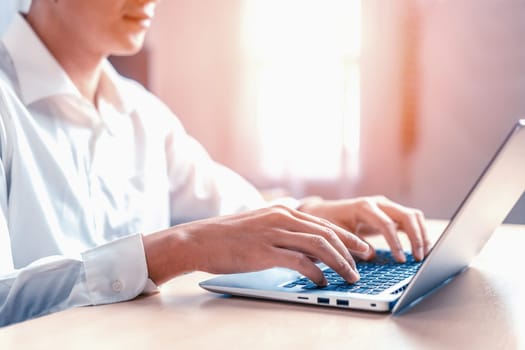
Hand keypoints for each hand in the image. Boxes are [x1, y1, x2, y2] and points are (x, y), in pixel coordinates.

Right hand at [142, 205, 369, 285]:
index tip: (361, 248)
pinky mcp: (265, 251)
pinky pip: (299, 261)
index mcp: (282, 211)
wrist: (199, 239)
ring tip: (350, 276)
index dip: (346, 237)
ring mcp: (274, 233)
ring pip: (319, 245)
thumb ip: (283, 232)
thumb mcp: (260, 226)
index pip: (323, 223)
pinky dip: (316, 271)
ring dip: (339, 262)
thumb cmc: (227, 236)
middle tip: (365, 262)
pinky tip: (322, 281)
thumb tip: (306, 249)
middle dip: (350, 249)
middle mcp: (282, 218)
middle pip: (327, 232)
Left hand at [298, 196, 431, 261]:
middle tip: (418, 259)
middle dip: (416, 238)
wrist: (326, 211)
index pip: (386, 223)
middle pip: (406, 216)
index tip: (401, 260)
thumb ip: (354, 244)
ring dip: (422, 235)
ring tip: (424, 255)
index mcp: (363, 207)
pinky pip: (411, 219)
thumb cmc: (330, 223)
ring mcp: (387, 206)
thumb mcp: (337, 234)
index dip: (395, 243)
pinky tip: (422, 249)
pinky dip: (419, 233)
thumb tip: (372, 255)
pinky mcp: (391, 212)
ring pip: (413, 216)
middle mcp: (378, 203)